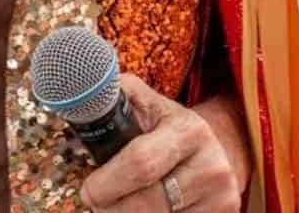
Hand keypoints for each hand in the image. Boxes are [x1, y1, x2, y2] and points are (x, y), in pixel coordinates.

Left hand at [78, 75, 245, 211]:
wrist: (216, 147)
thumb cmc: (166, 124)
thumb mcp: (145, 102)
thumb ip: (115, 97)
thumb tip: (77, 99)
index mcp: (188, 130)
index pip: (141, 163)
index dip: (109, 182)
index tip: (87, 190)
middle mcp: (211, 166)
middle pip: (151, 203)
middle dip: (113, 208)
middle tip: (94, 205)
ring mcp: (221, 199)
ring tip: (111, 209)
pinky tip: (136, 212)